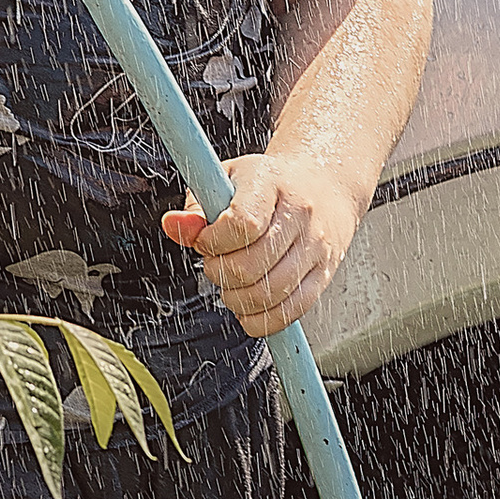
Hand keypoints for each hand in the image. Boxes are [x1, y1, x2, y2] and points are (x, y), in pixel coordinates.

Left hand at [162, 150, 362, 339]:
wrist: (323, 185)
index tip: (204, 241)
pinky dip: (262, 318)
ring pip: (270, 295)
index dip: (213, 242)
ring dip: (237, 299)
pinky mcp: (324, 274)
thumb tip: (174, 226)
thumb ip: (196, 208)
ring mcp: (315, 247)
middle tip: (215, 263)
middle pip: (251, 266)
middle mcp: (298, 215)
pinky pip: (291, 311)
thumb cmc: (269, 184)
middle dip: (220, 273)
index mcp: (271, 184)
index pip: (242, 225)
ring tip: (231, 282)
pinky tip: (249, 304)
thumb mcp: (227, 179)